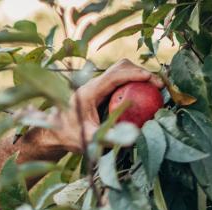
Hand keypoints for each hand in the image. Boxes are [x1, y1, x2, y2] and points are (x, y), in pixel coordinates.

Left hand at [42, 59, 164, 152]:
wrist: (52, 133)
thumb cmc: (68, 136)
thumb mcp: (88, 140)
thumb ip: (107, 138)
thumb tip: (132, 139)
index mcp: (89, 91)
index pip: (115, 75)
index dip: (135, 74)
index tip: (153, 80)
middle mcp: (93, 84)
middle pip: (120, 67)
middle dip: (141, 72)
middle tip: (159, 86)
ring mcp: (96, 86)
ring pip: (121, 71)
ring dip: (139, 76)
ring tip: (155, 89)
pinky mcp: (100, 91)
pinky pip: (120, 81)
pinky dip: (134, 83)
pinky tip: (145, 95)